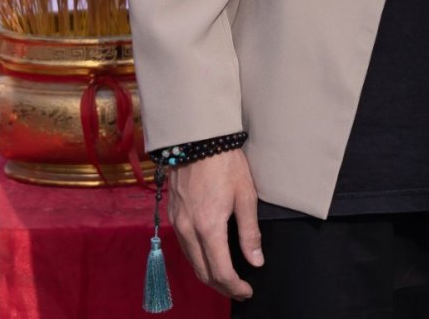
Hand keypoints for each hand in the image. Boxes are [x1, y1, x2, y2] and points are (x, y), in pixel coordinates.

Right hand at [167, 147, 263, 300]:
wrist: (197, 138)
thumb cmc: (225, 163)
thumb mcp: (245, 195)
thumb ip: (250, 232)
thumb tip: (256, 261)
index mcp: (208, 227)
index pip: (220, 272)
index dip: (235, 287)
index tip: (247, 291)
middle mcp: (188, 230)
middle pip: (203, 273)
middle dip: (222, 286)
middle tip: (239, 289)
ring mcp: (177, 223)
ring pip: (191, 262)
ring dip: (208, 274)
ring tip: (227, 276)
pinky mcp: (172, 215)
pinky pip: (184, 247)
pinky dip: (197, 259)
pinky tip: (209, 255)